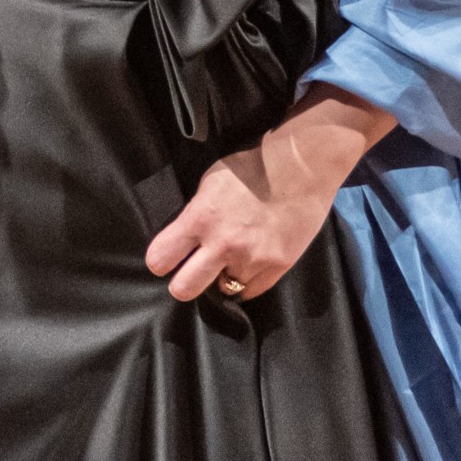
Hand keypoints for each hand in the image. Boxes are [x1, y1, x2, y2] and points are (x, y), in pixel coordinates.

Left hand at [144, 90, 391, 300]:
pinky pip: (251, 291)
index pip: (160, 259)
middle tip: (191, 271)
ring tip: (229, 258)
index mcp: (200, 218)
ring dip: (222, 277)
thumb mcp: (208, 184)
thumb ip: (194, 214)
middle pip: (184, 289)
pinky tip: (246, 265)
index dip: (159, 261)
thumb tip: (182, 238)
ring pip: (223, 289)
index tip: (166, 258)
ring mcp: (252, 259)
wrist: (300, 169)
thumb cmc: (251, 169)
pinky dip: (245, 281)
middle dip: (183, 283)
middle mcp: (223, 244)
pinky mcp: (278, 267)